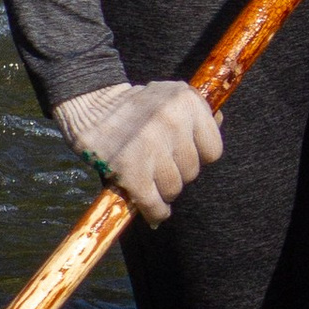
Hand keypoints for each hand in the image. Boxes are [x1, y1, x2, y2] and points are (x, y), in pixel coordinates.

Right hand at [53, 79, 223, 225]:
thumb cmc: (137, 106)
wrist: (90, 104)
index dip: (199, 157)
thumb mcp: (170, 95)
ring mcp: (150, 144)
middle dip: (178, 174)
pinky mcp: (129, 167)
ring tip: (152, 182)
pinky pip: (153, 202)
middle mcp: (172, 120)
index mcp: (186, 100)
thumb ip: (196, 110)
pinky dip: (155, 212)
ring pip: (174, 188)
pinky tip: (155, 213)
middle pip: (192, 172)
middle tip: (161, 169)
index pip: (213, 150)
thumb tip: (218, 121)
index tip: (184, 157)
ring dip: (164, 191)